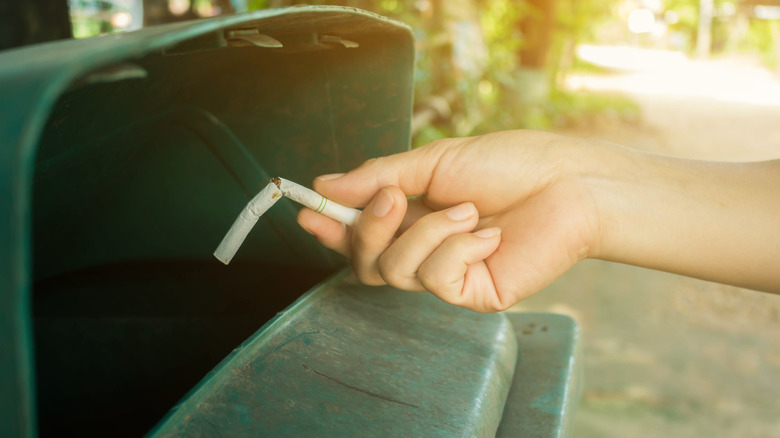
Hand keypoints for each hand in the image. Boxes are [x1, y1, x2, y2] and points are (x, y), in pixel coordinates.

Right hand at [297, 130, 600, 311]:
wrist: (568, 184)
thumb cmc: (508, 165)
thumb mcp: (434, 161)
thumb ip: (378, 176)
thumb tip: (324, 185)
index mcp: (413, 215)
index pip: (360, 232)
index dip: (329, 226)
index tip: (305, 213)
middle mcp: (424, 248)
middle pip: (366, 262)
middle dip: (369, 230)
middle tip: (392, 197)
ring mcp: (447, 275)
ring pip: (396, 272)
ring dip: (427, 234)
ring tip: (468, 210)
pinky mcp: (471, 294)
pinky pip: (435, 279)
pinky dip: (457, 248)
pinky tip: (489, 234)